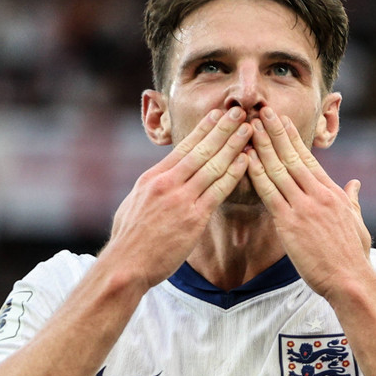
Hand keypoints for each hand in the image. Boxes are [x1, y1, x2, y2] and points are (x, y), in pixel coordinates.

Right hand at [106, 107, 251, 287]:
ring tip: (249, 129)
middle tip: (239, 111)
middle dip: (222, 128)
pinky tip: (246, 161)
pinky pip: (218, 191)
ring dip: (233, 145)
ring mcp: (181, 200)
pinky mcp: (193, 219)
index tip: (217, 114)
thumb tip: (162, 178)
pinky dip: (234, 173)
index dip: (203, 129)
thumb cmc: (130, 239)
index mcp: (152, 178)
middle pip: (201, 150)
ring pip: (212, 166)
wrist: (126, 265)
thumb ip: (152, 188)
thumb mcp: (134, 204)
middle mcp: (167, 184)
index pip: (183, 147)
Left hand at [246, 107, 371, 297]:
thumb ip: (352, 200)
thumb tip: (354, 184)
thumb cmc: (354, 255)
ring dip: (262, 146)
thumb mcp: (357, 221)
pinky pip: (270, 193)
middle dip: (275, 132)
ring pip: (278, 169)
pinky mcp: (290, 223)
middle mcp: (317, 194)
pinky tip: (246, 159)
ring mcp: (303, 207)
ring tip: (250, 126)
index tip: (281, 121)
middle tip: (261, 111)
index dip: (292, 138)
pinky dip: (257, 174)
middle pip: (291, 156)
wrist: (350, 279)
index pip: (308, 158)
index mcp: (331, 193)